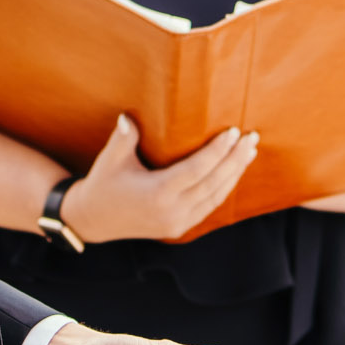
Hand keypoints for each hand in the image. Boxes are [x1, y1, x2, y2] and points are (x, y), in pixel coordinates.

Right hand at [61, 115, 257, 243]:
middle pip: (213, 183)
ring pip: (216, 197)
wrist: (93, 220)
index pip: (197, 170)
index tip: (234, 133)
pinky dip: (224, 188)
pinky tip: (234, 171)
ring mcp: (178, 222)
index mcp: (157, 194)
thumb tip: (128, 117)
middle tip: (251, 137)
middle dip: (235, 160)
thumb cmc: (103, 184)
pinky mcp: (180, 227)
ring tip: (249, 151)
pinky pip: (209, 206)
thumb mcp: (109, 159)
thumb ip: (123, 137)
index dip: (218, 152)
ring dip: (235, 173)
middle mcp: (172, 211)